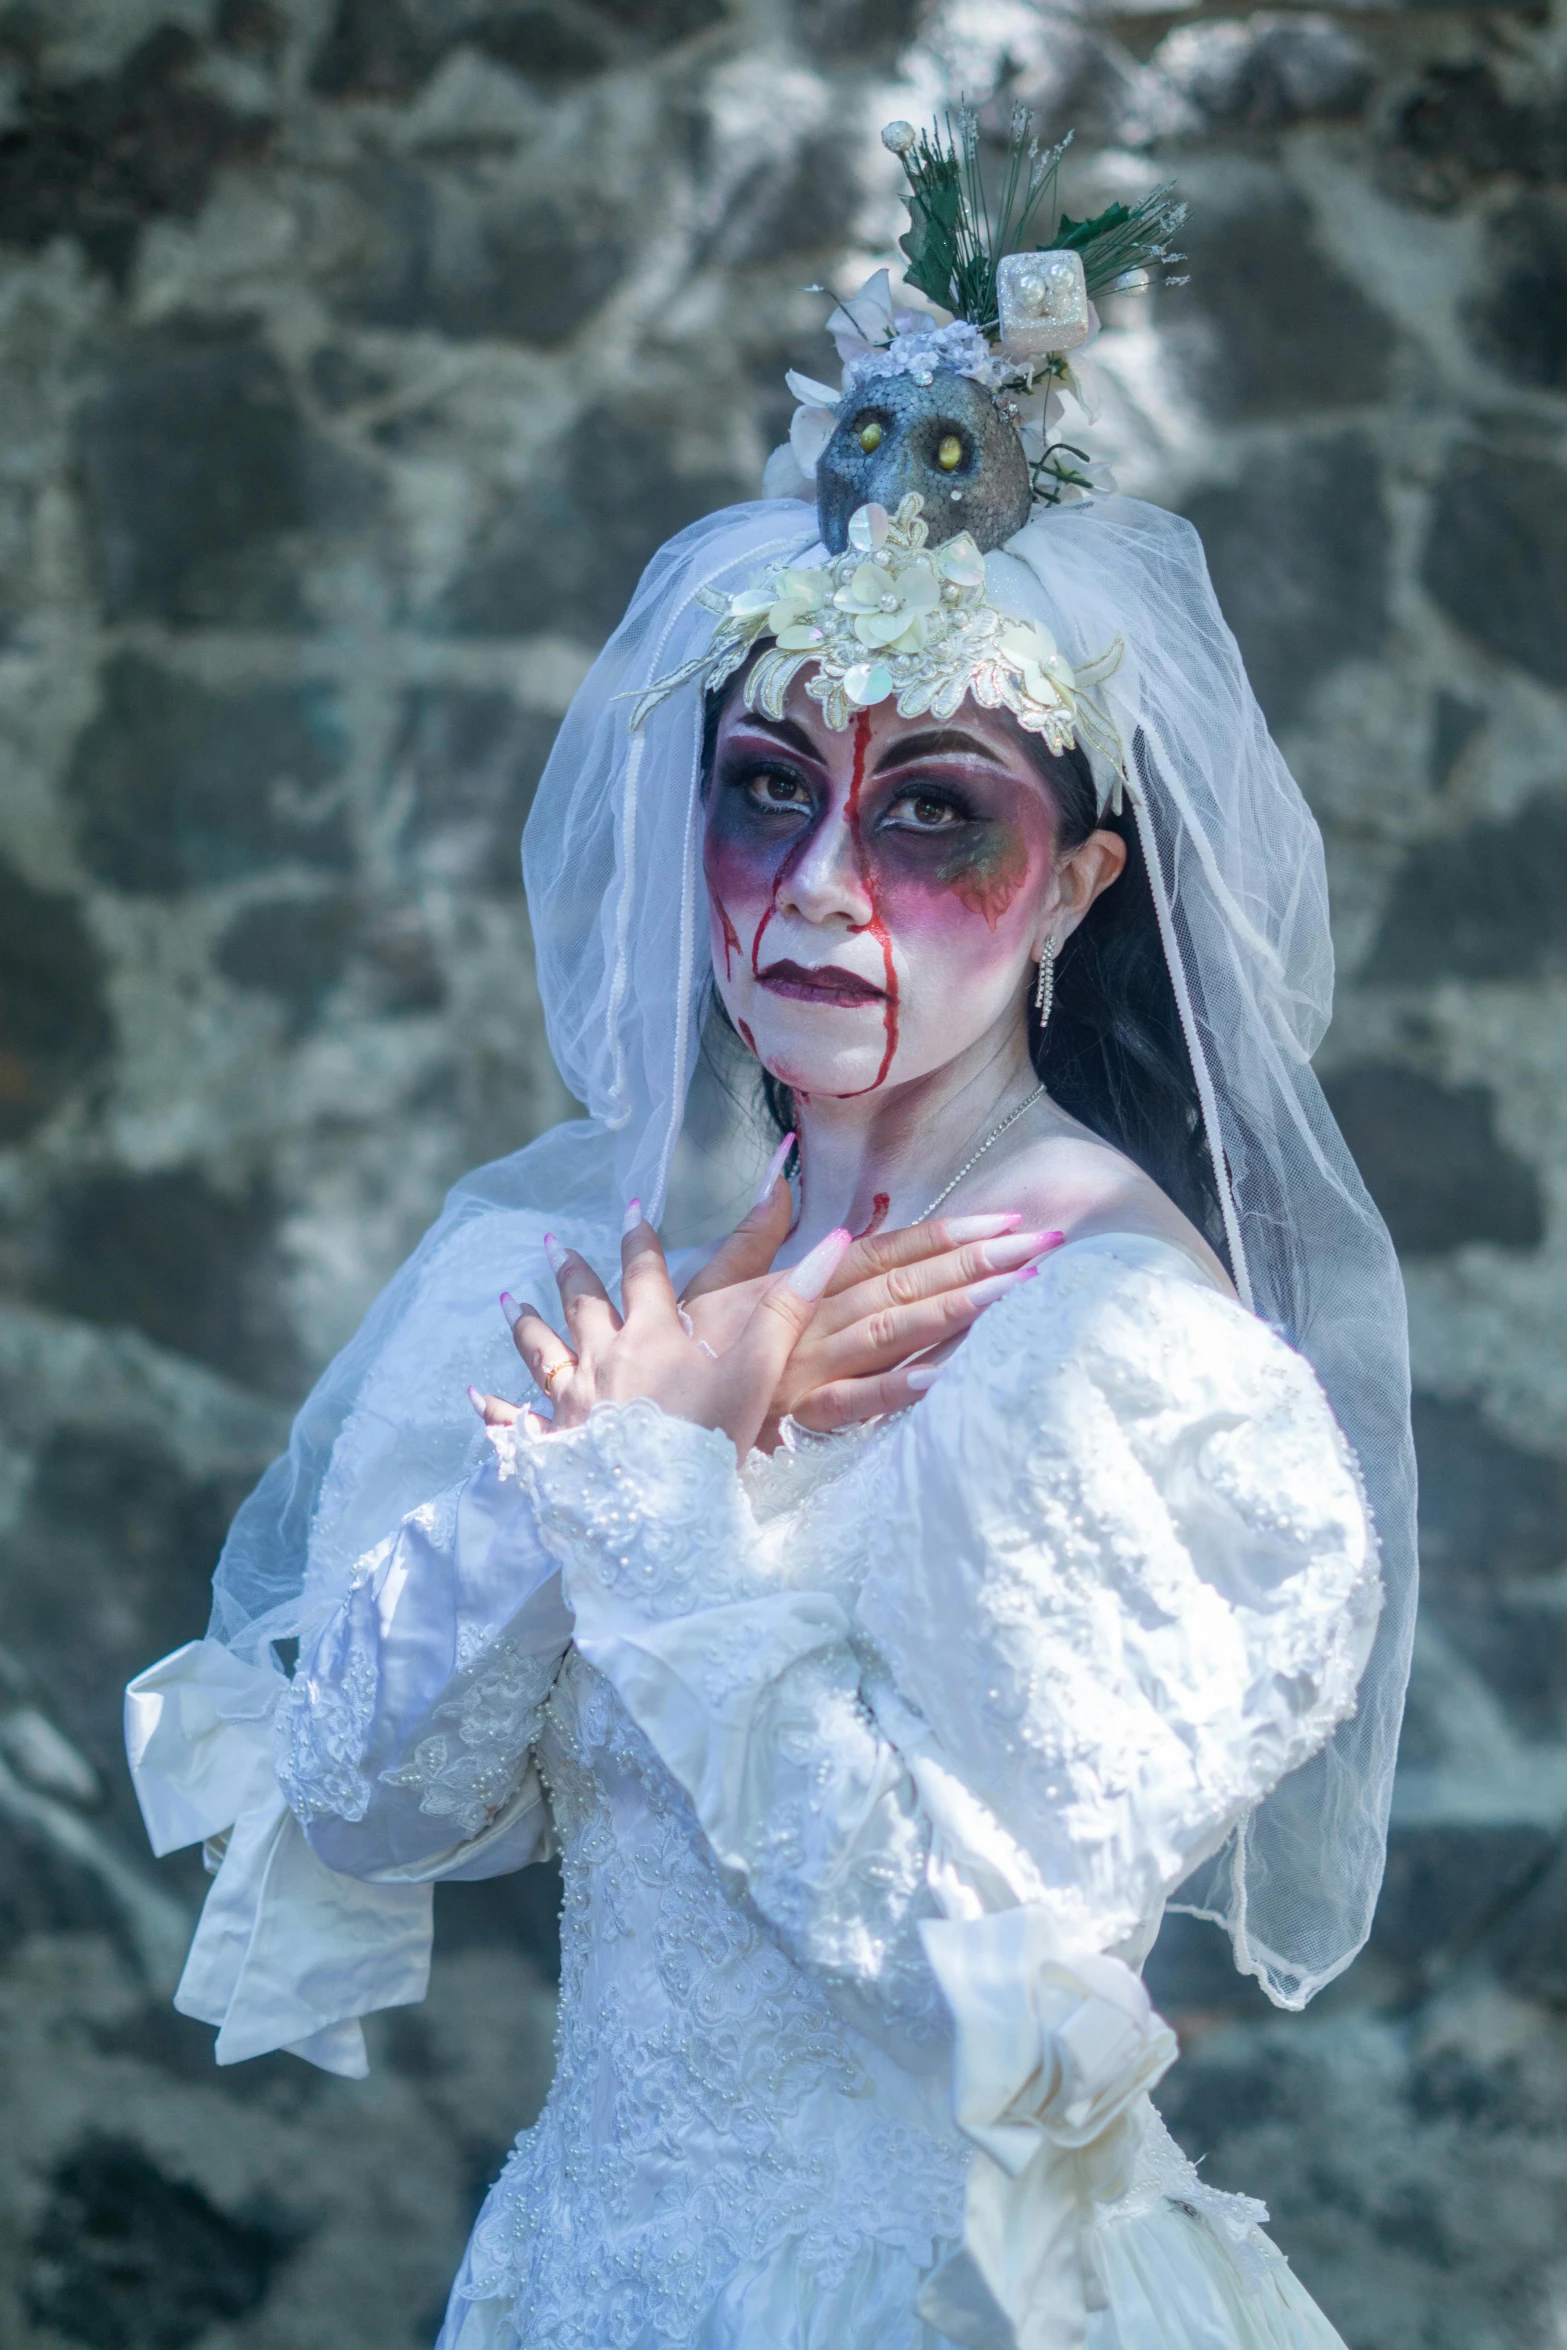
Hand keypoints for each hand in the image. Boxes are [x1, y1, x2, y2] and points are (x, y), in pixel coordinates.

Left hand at [494, 1207, 852, 1457]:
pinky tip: (476, 1397)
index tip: (631, 1210)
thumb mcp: (757, 1371)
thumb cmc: (709, 1443)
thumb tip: (831, 1242)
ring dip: (526, 1324)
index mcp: (652, 1337)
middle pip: (582, 1304)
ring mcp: (571, 1404)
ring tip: (508, 1301)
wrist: (658, 1517)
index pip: (644, 1273)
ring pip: (542, 1353)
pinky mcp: (551, 1447)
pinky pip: (516, 1422)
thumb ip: (789, 1307)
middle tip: (550, 1244)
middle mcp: (603, 1360)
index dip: (640, 1240)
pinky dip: (495, 1409)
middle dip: (570, 1272)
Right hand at [680, 1177, 1061, 1436]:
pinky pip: (855, 1401)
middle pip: (904, 1284)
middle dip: (976, 1262)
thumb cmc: (686, 1348)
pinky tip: (947, 1374)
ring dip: (957, 1309)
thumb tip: (780, 1165)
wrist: (641, 1412)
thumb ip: (754, 1225)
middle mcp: (813, 1318)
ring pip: (893, 1330)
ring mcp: (810, 1366)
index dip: (946, 1235)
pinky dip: (898, 1388)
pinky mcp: (799, 1414)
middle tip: (1042, 1243)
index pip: (885, 1252)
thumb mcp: (713, 1280)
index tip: (1006, 1218)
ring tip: (1018, 1290)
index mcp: (800, 1284)